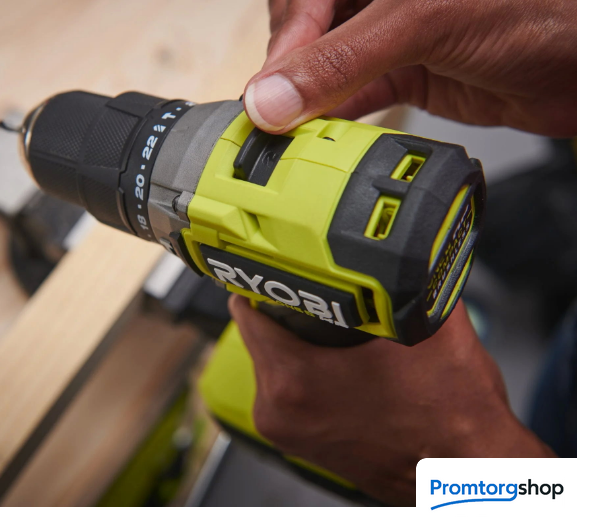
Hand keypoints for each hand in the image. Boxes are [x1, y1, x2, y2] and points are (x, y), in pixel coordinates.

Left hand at [228, 295, 555, 505]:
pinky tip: (334, 362)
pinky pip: (287, 390)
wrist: (467, 472)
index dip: (263, 281)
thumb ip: (406, 275)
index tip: (279, 267)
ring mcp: (288, 430)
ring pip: (272, 363)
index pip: (244, 309)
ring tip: (329, 330)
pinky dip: (303, 373)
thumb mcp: (429, 324)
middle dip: (283, 310)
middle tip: (318, 295)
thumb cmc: (451, 414)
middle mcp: (281, 409)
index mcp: (295, 379)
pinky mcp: (301, 443)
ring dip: (292, 343)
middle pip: (256, 335)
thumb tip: (398, 241)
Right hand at [243, 0, 575, 136]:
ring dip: (309, 100)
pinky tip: (324, 135)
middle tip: (275, 114)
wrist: (589, 60)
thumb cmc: (539, 1)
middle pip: (307, 27)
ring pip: (327, 66)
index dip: (285, 46)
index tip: (264, 98)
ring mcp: (395, 32)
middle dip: (289, 71)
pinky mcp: (410, 72)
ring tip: (292, 132)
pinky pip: (356, 95)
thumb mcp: (421, 18)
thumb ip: (341, 59)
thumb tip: (271, 96)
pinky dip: (337, 118)